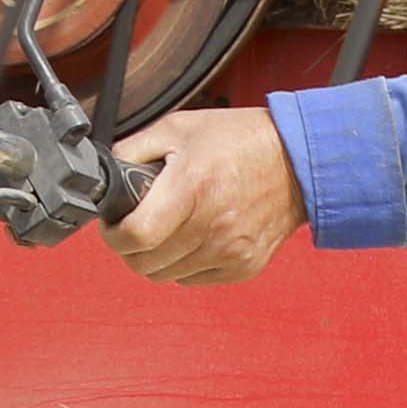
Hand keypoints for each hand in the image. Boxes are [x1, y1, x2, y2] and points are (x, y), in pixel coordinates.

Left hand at [105, 109, 309, 288]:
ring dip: (155, 258)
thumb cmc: (240, 141)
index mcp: (192, 188)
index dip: (113, 235)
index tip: (112, 225)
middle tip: (133, 227)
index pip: (136, 235)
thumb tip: (108, 173)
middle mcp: (212, 225)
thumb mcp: (178, 128)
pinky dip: (183, 265)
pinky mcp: (245, 266)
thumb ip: (134, 150)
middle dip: (129, 248)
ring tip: (162, 231)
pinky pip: (194, 280)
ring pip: (167, 276)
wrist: (299, 161)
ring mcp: (231, 251)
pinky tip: (189, 239)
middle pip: (146, 263)